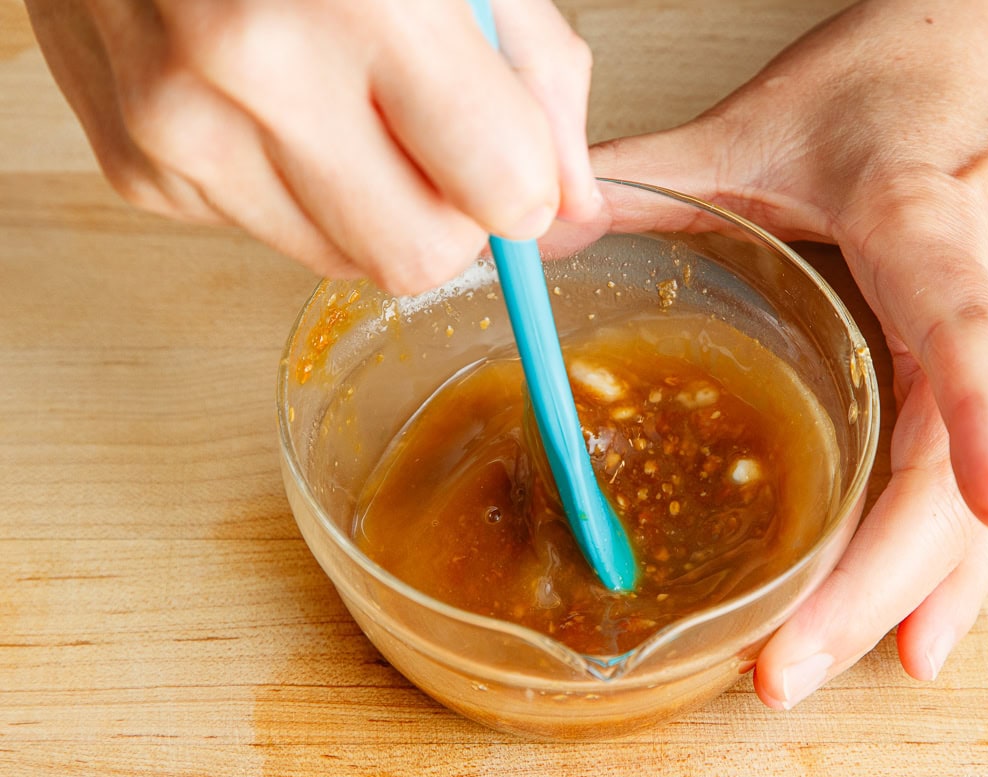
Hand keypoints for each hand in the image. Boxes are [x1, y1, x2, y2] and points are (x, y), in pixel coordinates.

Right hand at [25, 0, 598, 293]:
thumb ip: (538, 82)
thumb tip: (576, 213)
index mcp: (368, 2)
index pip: (501, 193)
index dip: (521, 188)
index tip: (508, 162)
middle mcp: (260, 72)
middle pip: (419, 259)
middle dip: (447, 220)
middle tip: (427, 144)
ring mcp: (182, 129)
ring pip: (342, 264)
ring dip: (366, 208)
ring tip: (335, 104)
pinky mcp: (136, 167)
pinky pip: (265, 234)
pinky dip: (287, 189)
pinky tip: (263, 107)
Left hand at [589, 0, 987, 707]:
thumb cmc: (900, 82)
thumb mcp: (764, 122)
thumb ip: (652, 174)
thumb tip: (536, 225)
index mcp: (934, 222)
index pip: (966, 320)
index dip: (977, 413)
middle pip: (950, 464)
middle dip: (877, 576)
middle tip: (785, 661)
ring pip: (966, 500)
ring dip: (897, 597)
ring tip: (816, 670)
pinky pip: (967, 495)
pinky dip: (940, 576)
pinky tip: (907, 640)